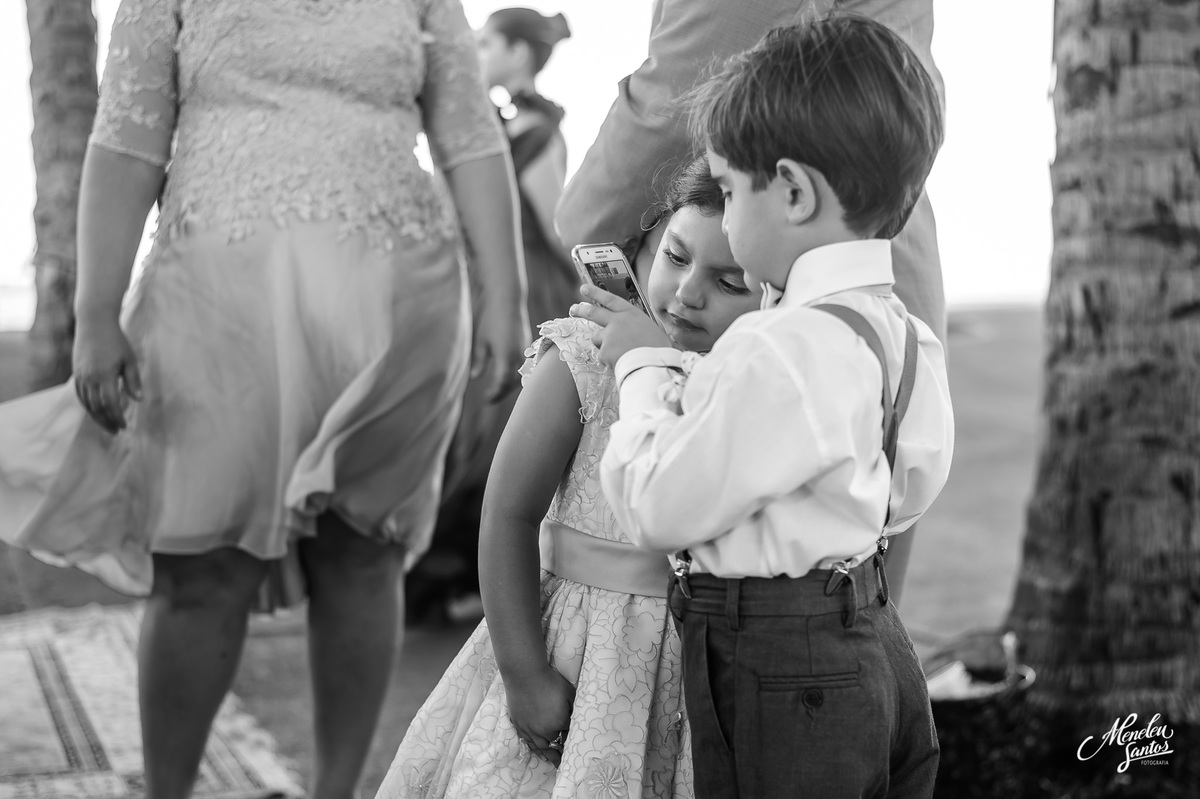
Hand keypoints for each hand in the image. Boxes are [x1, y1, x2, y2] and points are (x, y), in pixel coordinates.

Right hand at [72, 315, 141, 433]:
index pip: (110, 404)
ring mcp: (81, 376)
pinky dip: (88, 406)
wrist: (94, 323)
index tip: (124, 426)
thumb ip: (134, 381)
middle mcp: (90, 378)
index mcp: (105, 375)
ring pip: (87, 403)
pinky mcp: (77, 373)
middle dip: (107, 421)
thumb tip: (139, 400)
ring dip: (97, 417)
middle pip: (97, 407)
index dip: (117, 417)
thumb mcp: (130, 359)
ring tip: (108, 425)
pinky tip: (96, 412)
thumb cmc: (117, 340)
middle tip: (117, 431)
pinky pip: (80, 395)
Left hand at [473, 300, 530, 402]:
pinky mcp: (529, 346)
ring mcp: (526, 351)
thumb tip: (474, 378)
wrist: (508, 300)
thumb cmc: (491, 320)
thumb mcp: (481, 342)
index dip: (495, 394)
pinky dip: (518, 375)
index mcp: (505, 356)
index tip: (486, 400)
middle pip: (513, 383)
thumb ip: (479, 361)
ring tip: (499, 390)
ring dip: (511, 385)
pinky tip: (508, 376)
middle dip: (502, 392)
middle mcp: (519, 356)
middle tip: (491, 399)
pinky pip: (526, 367)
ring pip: (522, 376)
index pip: (502, 383)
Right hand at [507, 666, 574, 766]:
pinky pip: (528, 742)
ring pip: (540, 748)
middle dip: (561, 755)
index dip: (572, 740)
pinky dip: (534, 748)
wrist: (525, 674)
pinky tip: (537, 750)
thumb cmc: (550, 681)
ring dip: (548, 756)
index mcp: (559, 724)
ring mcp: (529, 729)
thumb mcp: (569, 693)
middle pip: (554, 747)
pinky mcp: (519, 724)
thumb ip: (574, 709)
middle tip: (565, 764)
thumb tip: (576, 720)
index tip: (577, 748)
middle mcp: (544, 731)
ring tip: (553, 763)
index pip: (568, 737)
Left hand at [570, 284, 672, 368]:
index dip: (596, 293)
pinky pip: (603, 356)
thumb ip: (635, 328)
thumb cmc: (658, 350)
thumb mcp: (651, 331)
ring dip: (603, 345)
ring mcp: (609, 335)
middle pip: (594, 313)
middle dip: (581, 310)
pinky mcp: (604, 350)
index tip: (584, 288)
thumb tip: (631, 332)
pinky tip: (622, 362)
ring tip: (619, 353)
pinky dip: (610, 361)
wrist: (654, 365)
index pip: (610, 300)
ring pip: (597, 338)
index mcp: (631, 314)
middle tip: (573, 309)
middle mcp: (618, 321)